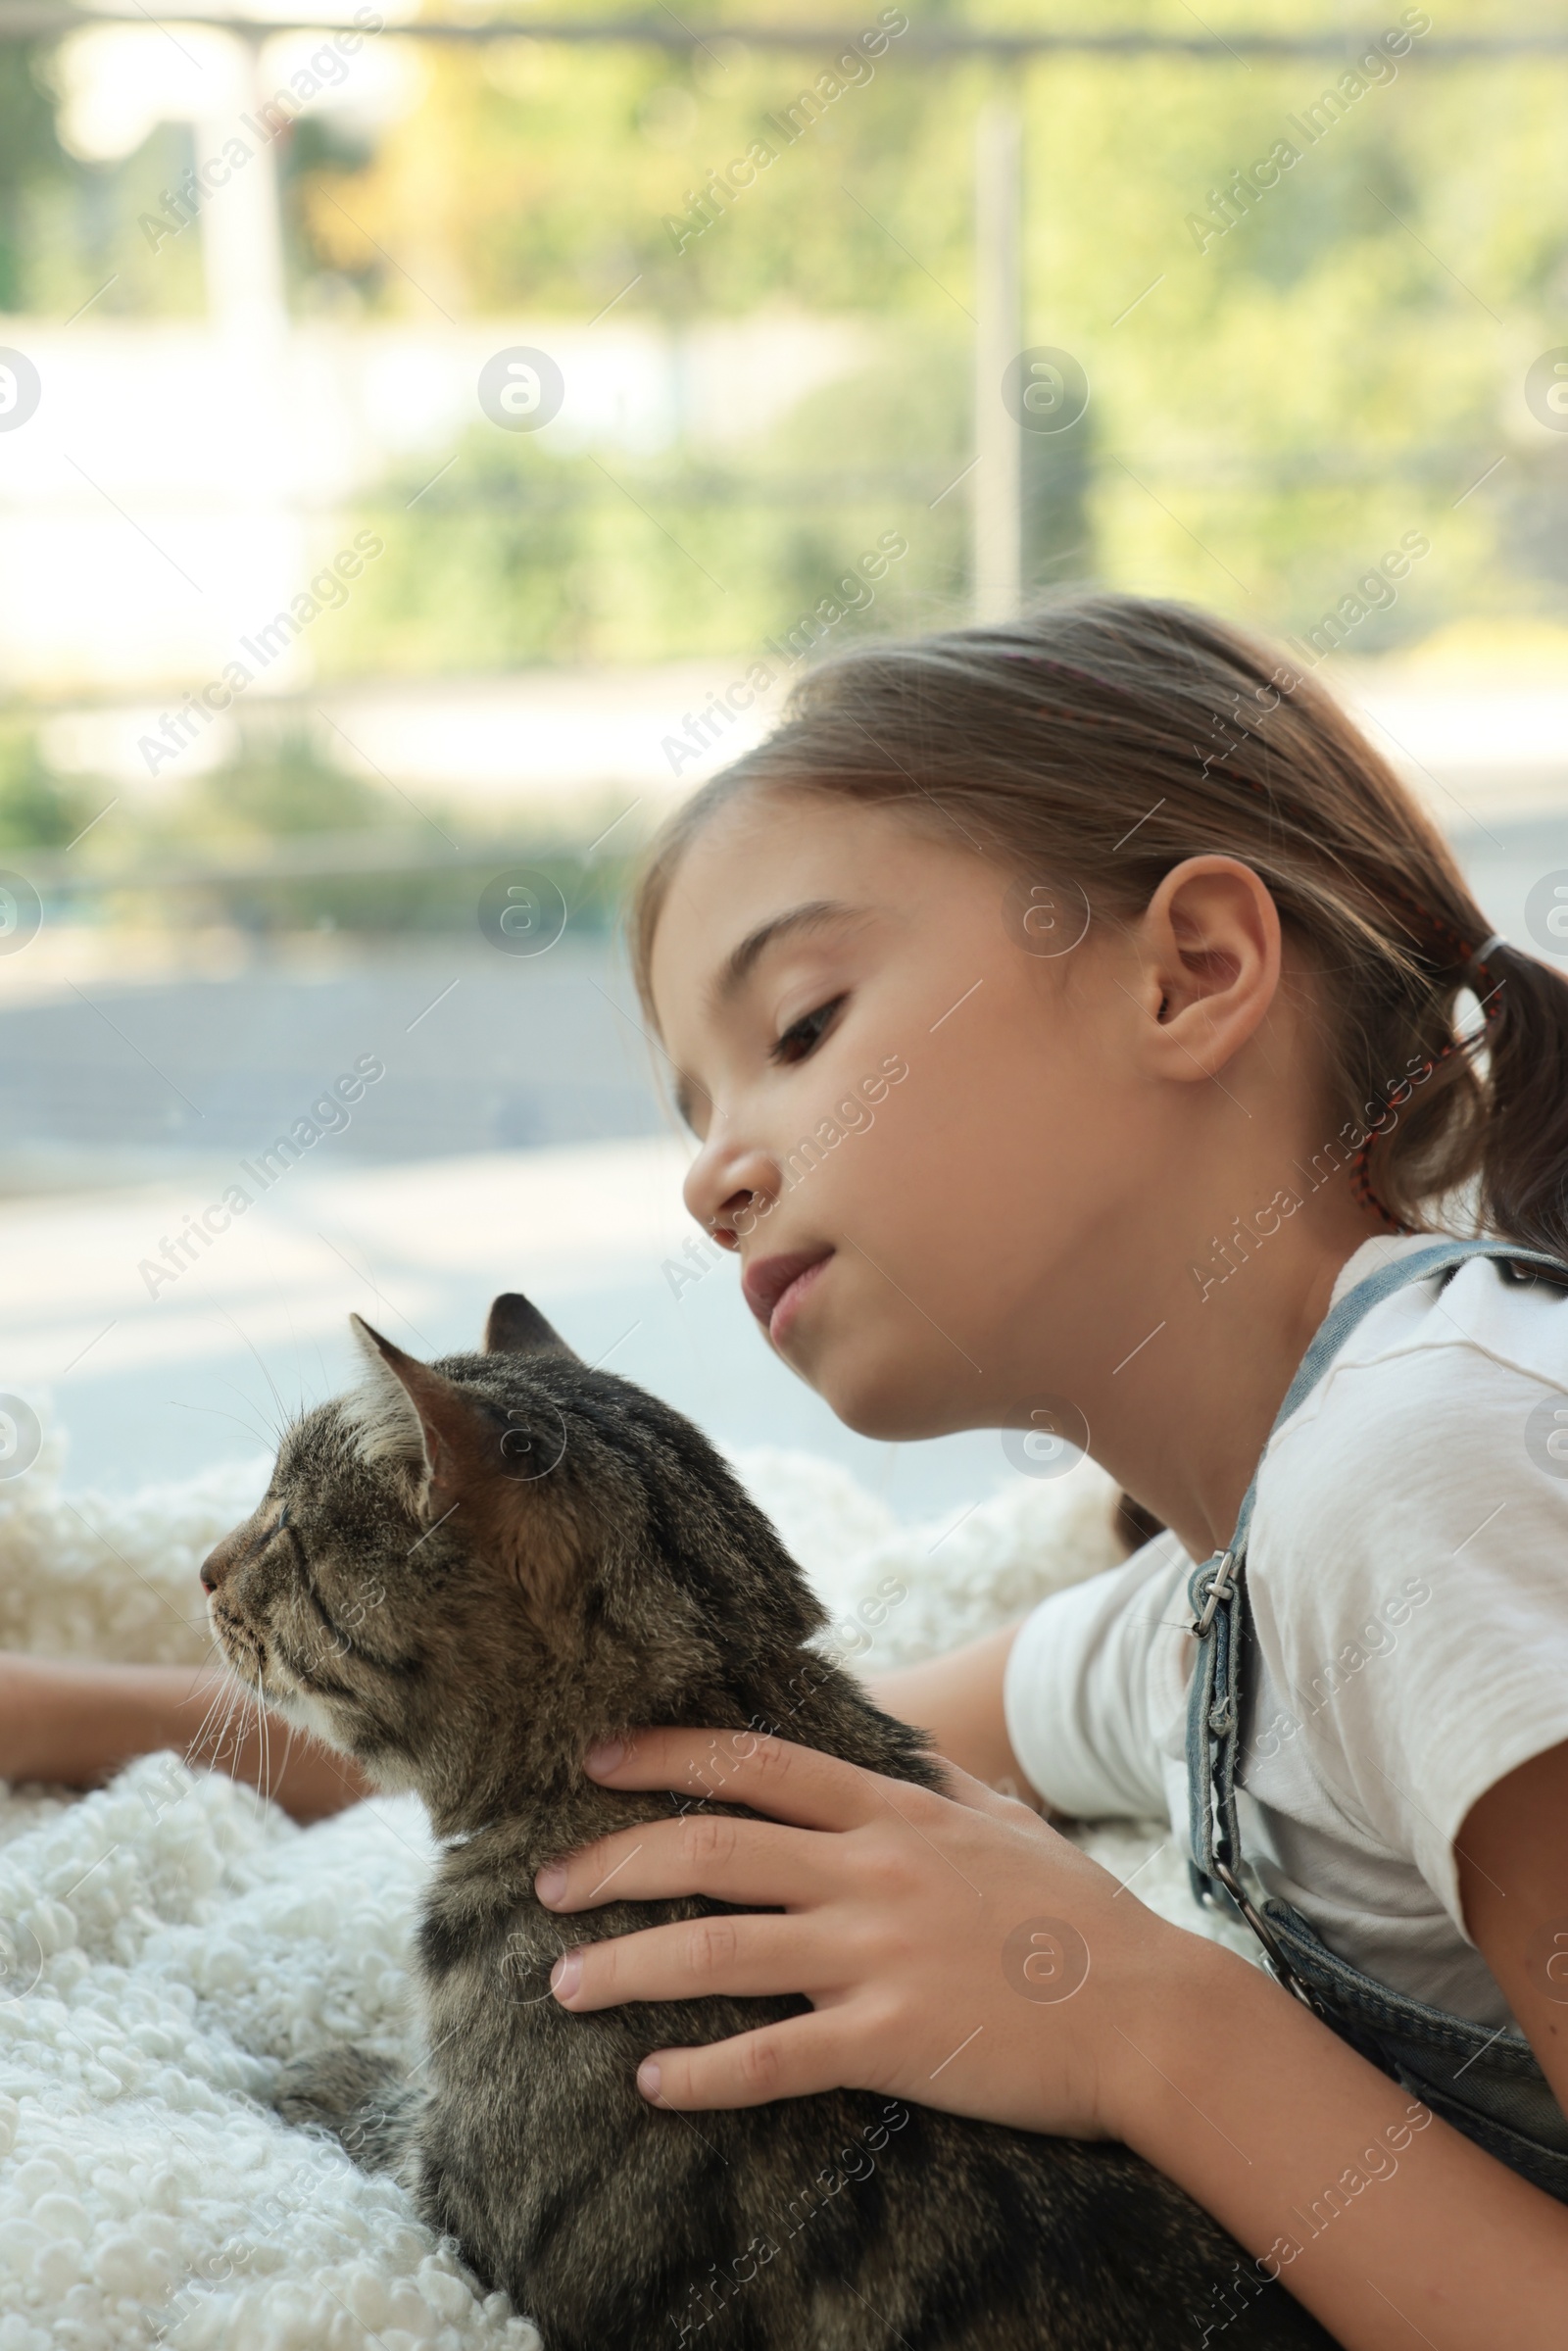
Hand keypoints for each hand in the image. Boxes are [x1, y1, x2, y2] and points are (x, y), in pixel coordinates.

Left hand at [534, 1726, 1188, 2137]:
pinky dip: (702, 2071)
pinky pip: (773, 2055)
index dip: (665, 1755)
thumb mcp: (1005, 1824)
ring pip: (719, 1947)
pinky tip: (652, 2081)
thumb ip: (937, 1785)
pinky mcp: (892, 2039)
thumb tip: (893, 1743)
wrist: (1153, 2013)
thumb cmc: (1081, 1920)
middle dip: (612, 1862)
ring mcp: (877, 1954)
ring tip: (565, 1985)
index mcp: (892, 1812)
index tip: (596, 1760)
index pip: (754, 1763)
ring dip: (627, 1966)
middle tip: (546, 1884)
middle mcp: (870, 1870)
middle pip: (709, 1848)